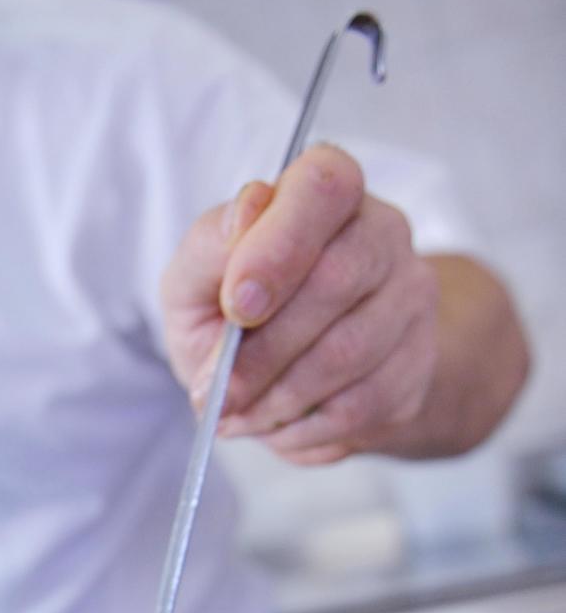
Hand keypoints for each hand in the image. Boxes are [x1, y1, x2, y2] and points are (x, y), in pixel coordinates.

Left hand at [161, 144, 439, 464]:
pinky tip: (275, 423)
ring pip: (349, 352)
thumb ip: (210, 248)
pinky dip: (302, 426)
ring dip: (278, 396)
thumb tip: (243, 218)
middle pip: (338, 280)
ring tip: (238, 411)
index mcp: (323, 193)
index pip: (323, 187)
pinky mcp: (417, 363)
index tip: (238, 307)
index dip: (279, 248)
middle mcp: (382, 232)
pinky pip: (360, 404)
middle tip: (217, 389)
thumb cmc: (233, 316)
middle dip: (264, 349)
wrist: (291, 377)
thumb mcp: (195, 281)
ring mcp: (410, 296)